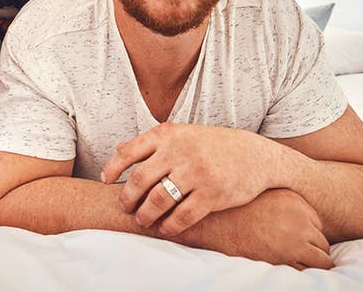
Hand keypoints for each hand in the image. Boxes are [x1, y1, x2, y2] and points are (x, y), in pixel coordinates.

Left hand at [100, 122, 306, 235]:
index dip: (112, 169)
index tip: (106, 181)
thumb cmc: (214, 146)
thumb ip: (153, 142)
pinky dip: (169, 227)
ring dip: (145, 215)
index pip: (129, 152)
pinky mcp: (212, 194)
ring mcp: (196, 173)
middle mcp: (180, 152)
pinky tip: (165, 229)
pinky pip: (182, 217)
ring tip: (143, 220)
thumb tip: (118, 150)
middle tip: (126, 207)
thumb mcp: (183, 134)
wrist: (256, 156)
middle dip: (128, 198)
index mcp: (169, 134)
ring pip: (158, 200)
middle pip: (140, 180)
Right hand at [178, 189, 333, 268]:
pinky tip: (288, 267)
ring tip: (296, 262)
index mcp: (295, 201)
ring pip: (321, 259)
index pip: (317, 223)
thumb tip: (307, 218)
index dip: (307, 232)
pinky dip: (301, 273)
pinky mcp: (284, 259)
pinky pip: (306, 272)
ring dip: (312, 263)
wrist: (212, 224)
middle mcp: (299, 220)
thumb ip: (286, 203)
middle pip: (322, 242)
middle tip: (295, 252)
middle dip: (312, 248)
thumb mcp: (264, 196)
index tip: (294, 237)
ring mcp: (293, 241)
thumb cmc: (235, 210)